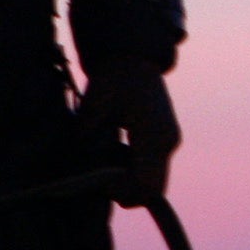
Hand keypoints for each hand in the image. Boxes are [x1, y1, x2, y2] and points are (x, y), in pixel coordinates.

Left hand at [78, 55, 179, 207]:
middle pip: (152, 191)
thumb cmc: (113, 79)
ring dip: (128, 183)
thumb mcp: (95, 107)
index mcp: (154, 136)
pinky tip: (115, 154)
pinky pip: (152, 171)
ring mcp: (169, 142)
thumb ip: (88, 138)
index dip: (119, 191)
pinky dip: (133, 173)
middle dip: (124, 192)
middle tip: (99, 176)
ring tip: (106, 163)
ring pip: (153, 183)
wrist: (133, 58)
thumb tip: (80, 166)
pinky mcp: (165, 140)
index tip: (97, 180)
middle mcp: (167, 143)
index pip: (143, 185)